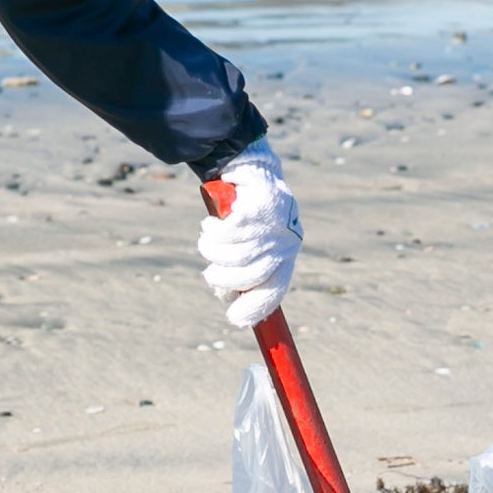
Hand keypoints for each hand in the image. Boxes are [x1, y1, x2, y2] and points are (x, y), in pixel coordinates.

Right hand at [196, 141, 301, 329]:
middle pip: (249, 276)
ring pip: (236, 255)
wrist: (260, 175)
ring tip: (207, 240)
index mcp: (285, 259)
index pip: (273, 291)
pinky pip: (228, 232)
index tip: (234, 318)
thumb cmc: (254, 218)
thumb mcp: (255, 246)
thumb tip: (227, 295)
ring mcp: (272, 228)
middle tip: (210, 272)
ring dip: (213, 251)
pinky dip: (213, 231)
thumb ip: (244, 270)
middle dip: (223, 279)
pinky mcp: (258, 208)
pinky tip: (211, 224)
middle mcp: (283, 245)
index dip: (254, 308)